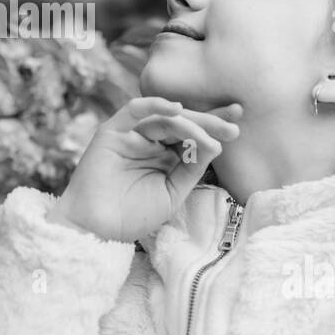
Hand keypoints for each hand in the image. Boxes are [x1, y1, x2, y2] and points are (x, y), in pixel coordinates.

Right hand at [47, 97, 241, 242]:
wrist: (97, 230)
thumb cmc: (132, 216)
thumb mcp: (173, 193)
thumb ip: (192, 168)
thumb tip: (216, 143)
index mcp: (165, 155)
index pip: (193, 134)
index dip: (214, 124)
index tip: (238, 119)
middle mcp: (149, 141)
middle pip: (182, 123)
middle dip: (209, 122)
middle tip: (232, 128)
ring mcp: (131, 135)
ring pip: (164, 118)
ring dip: (190, 123)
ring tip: (210, 136)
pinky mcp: (113, 132)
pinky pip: (134, 111)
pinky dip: (154, 105)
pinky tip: (176, 108)